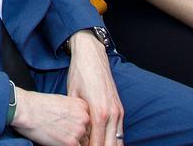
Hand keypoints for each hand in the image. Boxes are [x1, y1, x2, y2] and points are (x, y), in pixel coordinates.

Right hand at [11, 88, 90, 145]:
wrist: (25, 109)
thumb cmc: (37, 104)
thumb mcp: (60, 101)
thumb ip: (72, 111)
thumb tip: (74, 122)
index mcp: (82, 106)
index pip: (88, 121)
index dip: (79, 126)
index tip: (69, 127)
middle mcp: (84, 118)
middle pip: (87, 132)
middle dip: (77, 134)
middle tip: (62, 132)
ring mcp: (79, 131)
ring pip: (83, 142)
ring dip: (72, 141)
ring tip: (58, 136)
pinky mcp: (71, 143)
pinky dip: (66, 145)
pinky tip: (57, 140)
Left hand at [66, 31, 123, 145]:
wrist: (92, 56)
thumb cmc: (79, 75)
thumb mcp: (72, 97)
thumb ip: (77, 119)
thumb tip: (75, 135)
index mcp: (98, 113)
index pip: (97, 144)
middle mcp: (112, 115)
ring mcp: (118, 112)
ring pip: (119, 141)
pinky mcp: (120, 109)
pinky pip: (120, 132)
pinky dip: (114, 140)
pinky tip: (105, 143)